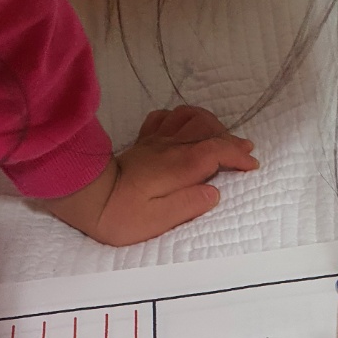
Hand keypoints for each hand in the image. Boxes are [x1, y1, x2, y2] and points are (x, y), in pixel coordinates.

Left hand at [48, 106, 258, 246]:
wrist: (85, 198)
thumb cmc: (120, 215)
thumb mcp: (157, 221)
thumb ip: (188, 205)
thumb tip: (213, 192)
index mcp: (179, 166)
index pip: (217, 150)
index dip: (238, 155)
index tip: (251, 165)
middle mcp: (170, 148)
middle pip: (207, 127)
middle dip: (230, 138)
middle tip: (243, 152)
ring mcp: (155, 142)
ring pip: (188, 116)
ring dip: (209, 123)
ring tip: (219, 136)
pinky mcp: (142, 143)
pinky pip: (164, 118)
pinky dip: (180, 119)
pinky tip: (183, 129)